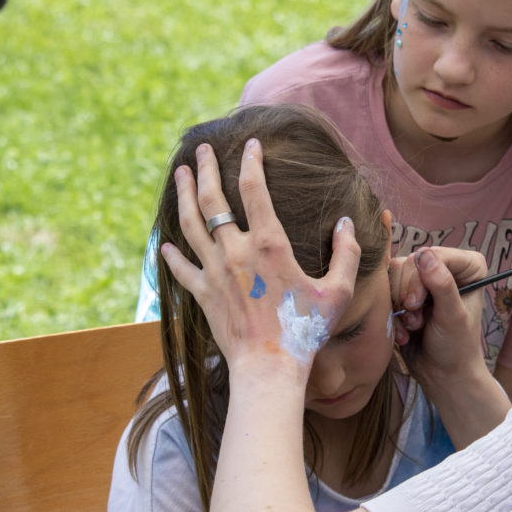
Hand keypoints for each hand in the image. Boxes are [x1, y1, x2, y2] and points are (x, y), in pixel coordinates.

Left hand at [160, 140, 360, 372]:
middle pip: (212, 199)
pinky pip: (182, 268)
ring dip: (182, 195)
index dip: (251, 162)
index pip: (254, 188)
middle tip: (201, 150)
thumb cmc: (307, 330)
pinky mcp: (203, 295)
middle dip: (205, 169)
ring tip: (178, 174)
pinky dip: (171, 254)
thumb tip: (346, 223)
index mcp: (269, 244)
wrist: (270, 367)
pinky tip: (164, 244)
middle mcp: (236, 251)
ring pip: (190, 224)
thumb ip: (347, 254)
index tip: (251, 145)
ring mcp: (215, 272)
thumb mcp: (339, 291)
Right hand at [391, 247, 488, 384]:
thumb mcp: (452, 317)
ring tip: (413, 326)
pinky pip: (386, 289)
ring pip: (394, 274)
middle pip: (410, 262)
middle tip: (415, 320)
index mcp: (468, 266)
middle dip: (407, 294)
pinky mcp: (406, 292)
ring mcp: (424, 279)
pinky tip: (404, 331)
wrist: (442, 375)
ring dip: (399, 305)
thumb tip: (424, 255)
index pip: (434, 254)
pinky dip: (391, 312)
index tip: (417, 305)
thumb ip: (442, 285)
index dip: (419, 278)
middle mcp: (446, 267)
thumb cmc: (456, 348)